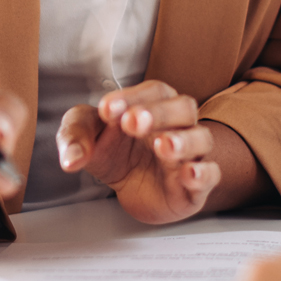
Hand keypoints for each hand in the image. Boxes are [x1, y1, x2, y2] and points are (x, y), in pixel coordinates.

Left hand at [56, 80, 234, 223]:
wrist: (131, 189)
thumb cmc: (114, 152)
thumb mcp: (86, 138)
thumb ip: (75, 138)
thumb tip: (70, 159)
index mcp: (152, 105)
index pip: (152, 91)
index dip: (132, 97)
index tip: (107, 110)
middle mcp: (177, 125)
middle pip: (183, 107)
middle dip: (158, 113)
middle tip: (133, 122)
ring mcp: (189, 154)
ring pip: (201, 138)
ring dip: (183, 140)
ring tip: (162, 146)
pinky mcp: (195, 186)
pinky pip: (210, 174)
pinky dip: (203, 173)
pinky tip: (188, 174)